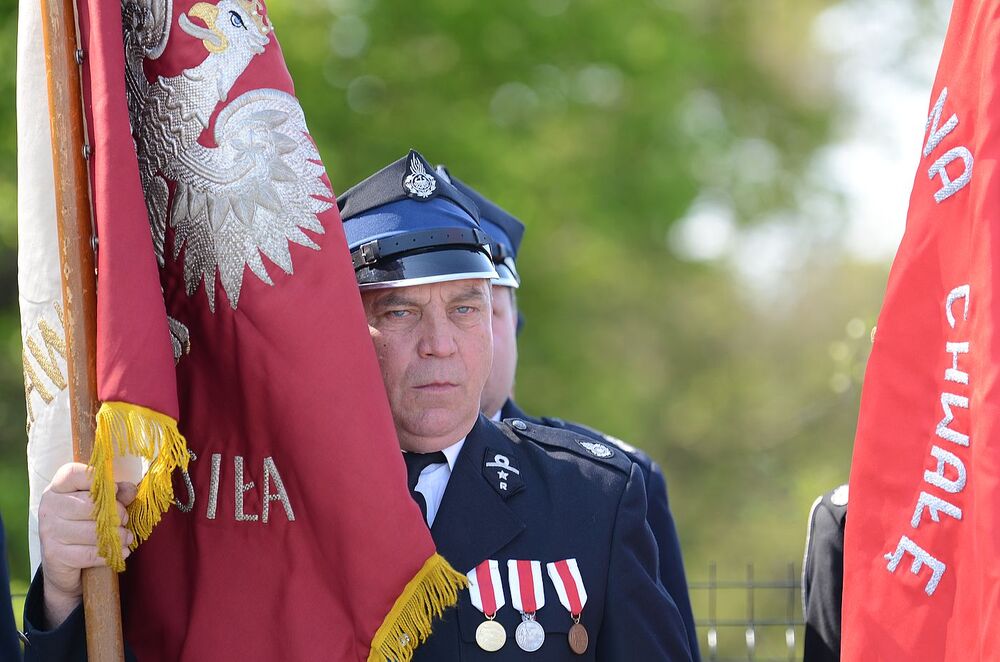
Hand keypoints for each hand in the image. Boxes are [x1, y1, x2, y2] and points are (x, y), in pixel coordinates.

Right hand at [38, 462, 135, 627]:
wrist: (71, 568)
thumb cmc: (93, 527)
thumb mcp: (105, 507)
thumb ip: (118, 493)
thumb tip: (133, 487)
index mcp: (60, 486)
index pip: (76, 471)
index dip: (100, 479)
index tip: (118, 490)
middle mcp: (50, 505)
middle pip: (92, 504)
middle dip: (117, 514)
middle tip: (127, 522)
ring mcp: (49, 530)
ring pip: (93, 529)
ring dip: (118, 536)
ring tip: (128, 540)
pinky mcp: (55, 555)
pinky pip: (90, 551)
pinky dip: (109, 554)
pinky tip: (119, 554)